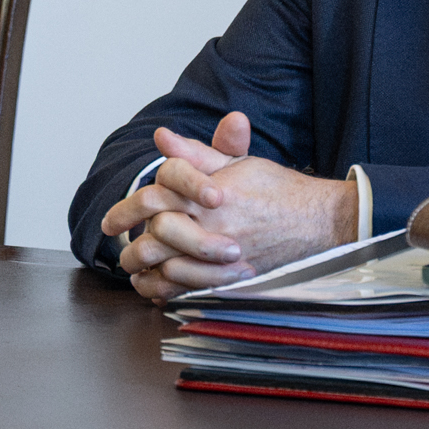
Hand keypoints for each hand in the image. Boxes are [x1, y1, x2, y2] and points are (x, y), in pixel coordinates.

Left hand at [98, 113, 353, 303]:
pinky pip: (188, 290)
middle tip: (121, 252)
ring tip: (135, 271)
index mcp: (209, 190)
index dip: (125, 210)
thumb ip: (195, 153)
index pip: (153, 196)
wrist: (318, 220)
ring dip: (144, 272)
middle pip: (154, 236)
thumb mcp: (237, 163)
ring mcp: (222, 253)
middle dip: (131, 247)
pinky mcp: (231, 277)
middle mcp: (213, 222)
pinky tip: (157, 288)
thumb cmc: (278, 189)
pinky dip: (166, 291)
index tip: (110, 223)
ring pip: (167, 266)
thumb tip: (161, 136)